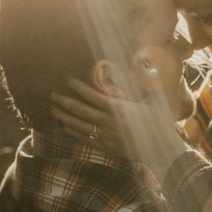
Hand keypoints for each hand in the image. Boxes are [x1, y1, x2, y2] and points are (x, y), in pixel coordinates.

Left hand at [51, 75, 186, 178]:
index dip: (78, 87)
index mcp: (118, 108)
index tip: (67, 79)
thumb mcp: (157, 99)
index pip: (93, 95)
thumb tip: (147, 62)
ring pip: (79, 125)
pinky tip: (65, 127)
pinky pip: (85, 139)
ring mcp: (105, 136)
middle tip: (51, 95)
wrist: (160, 150)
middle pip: (80, 110)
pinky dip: (73, 133)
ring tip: (53, 110)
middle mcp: (108, 122)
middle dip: (64, 102)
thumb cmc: (160, 123)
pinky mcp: (106, 147)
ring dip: (64, 117)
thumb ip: (151, 80)